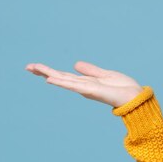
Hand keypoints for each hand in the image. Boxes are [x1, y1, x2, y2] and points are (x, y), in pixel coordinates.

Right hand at [25, 61, 144, 107]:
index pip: (64, 75)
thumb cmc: (123, 88)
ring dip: (48, 73)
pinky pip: (74, 85)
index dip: (50, 71)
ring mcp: (85, 89)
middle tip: (27, 66)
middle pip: (59, 77)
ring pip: (63, 79)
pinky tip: (50, 79)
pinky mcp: (91, 90)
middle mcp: (82, 86)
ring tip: (33, 68)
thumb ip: (90, 70)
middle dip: (43, 71)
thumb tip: (75, 64)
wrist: (135, 97)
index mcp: (85, 82)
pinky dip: (62, 82)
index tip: (35, 67)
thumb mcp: (105, 74)